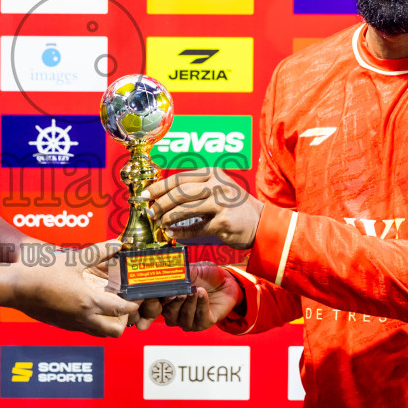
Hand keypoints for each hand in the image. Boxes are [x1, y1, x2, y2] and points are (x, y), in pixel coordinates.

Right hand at [10, 244, 137, 338]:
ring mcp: (71, 324)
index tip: (138, 296)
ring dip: (108, 322)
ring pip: (99, 333)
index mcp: (89, 302)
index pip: (122, 310)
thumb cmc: (41, 271)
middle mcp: (83, 318)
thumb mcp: (72, 259)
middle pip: (114, 331)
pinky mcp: (61, 325)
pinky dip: (93, 321)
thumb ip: (98, 252)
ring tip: (107, 303)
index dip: (134, 304)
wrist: (13, 287)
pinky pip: (84, 328)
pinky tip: (87, 303)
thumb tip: (116, 244)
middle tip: (123, 303)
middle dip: (124, 321)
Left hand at [143, 167, 262, 248]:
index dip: (159, 186)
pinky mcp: (223, 222)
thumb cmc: (235, 206)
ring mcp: (221, 203)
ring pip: (185, 210)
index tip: (146, 194)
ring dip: (168, 218)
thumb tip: (163, 195)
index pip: (179, 178)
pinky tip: (173, 234)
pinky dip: (181, 232)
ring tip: (160, 223)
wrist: (261, 222)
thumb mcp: (218, 187)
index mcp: (212, 173)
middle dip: (160, 203)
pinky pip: (196, 228)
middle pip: (180, 193)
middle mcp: (217, 185)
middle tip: (150, 212)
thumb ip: (195, 187)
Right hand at [160, 261, 243, 331]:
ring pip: (184, 317)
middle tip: (180, 292)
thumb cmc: (205, 275)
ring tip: (196, 289)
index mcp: (165, 301)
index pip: (152, 307)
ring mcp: (188, 321)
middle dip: (174, 303)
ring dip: (190, 302)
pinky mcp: (203, 324)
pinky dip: (201, 304)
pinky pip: (200, 317)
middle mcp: (174, 314)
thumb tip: (161, 273)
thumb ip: (175, 274)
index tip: (154, 295)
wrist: (226, 281)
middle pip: (167, 314)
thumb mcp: (189, 270)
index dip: (151, 303)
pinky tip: (203, 293)